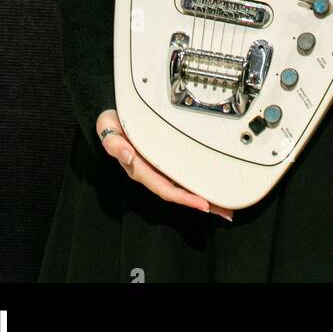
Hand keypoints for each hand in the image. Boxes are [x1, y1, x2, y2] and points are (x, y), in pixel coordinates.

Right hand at [96, 109, 233, 221]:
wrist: (112, 119)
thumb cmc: (111, 125)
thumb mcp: (107, 128)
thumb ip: (114, 143)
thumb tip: (128, 156)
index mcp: (140, 168)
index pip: (165, 188)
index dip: (184, 198)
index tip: (202, 204)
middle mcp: (151, 172)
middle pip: (179, 193)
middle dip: (201, 203)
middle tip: (225, 212)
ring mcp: (158, 168)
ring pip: (183, 187)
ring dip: (204, 197)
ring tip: (225, 206)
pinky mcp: (164, 161)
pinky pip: (182, 175)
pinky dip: (197, 184)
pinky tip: (210, 187)